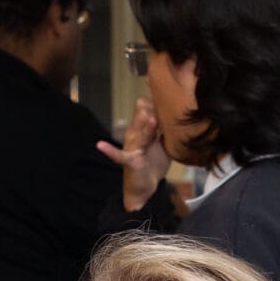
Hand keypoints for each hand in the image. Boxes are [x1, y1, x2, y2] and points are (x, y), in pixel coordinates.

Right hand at [95, 96, 170, 210]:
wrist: (145, 186)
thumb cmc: (153, 162)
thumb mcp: (163, 143)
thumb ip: (167, 129)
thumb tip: (178, 113)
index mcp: (143, 128)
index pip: (147, 107)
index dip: (158, 101)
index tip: (171, 94)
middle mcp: (135, 133)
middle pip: (143, 115)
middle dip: (154, 110)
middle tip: (168, 108)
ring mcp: (131, 146)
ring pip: (138, 132)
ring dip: (146, 127)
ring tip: (153, 120)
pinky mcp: (129, 161)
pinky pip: (117, 154)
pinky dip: (109, 150)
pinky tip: (100, 145)